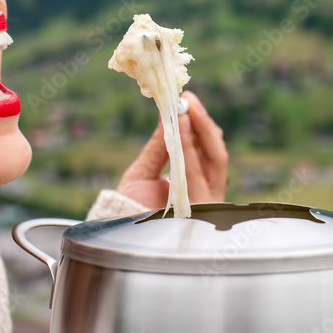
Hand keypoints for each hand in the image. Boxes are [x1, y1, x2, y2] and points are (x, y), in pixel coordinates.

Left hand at [116, 91, 227, 208]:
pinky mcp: (197, 212)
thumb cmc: (131, 207)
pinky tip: (178, 136)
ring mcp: (204, 203)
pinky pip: (196, 178)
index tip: (187, 100)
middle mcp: (205, 193)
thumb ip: (159, 146)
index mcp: (196, 183)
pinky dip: (188, 154)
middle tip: (188, 100)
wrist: (116, 232)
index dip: (201, 124)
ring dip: (196, 134)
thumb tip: (167, 113)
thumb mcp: (144, 171)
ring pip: (211, 163)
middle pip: (216, 154)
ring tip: (182, 112)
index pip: (209, 150)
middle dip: (203, 124)